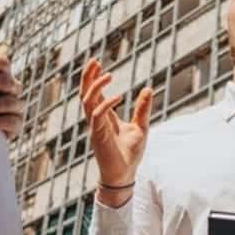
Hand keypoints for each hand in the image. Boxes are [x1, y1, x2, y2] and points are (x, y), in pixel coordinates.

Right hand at [79, 59, 152, 190]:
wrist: (126, 174)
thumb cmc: (130, 154)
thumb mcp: (141, 127)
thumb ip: (143, 108)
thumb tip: (148, 89)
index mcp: (104, 117)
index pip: (95, 93)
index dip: (94, 78)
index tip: (98, 62)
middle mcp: (97, 120)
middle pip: (86, 93)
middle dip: (88, 76)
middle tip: (94, 60)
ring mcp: (95, 127)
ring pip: (87, 101)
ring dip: (95, 86)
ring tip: (107, 73)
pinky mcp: (98, 135)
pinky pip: (97, 115)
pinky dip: (106, 104)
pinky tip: (119, 96)